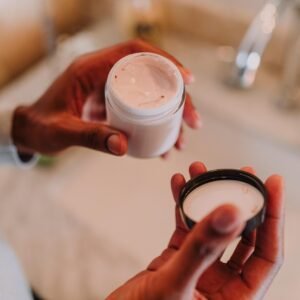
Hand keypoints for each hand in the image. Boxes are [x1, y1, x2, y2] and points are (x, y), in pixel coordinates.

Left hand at [12, 40, 199, 156]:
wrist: (32, 131)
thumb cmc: (41, 126)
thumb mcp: (62, 131)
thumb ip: (89, 136)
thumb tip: (123, 146)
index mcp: (91, 69)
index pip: (135, 53)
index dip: (165, 61)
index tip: (187, 81)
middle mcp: (105, 75)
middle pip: (151, 76)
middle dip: (177, 97)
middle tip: (193, 121)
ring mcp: (110, 90)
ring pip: (149, 94)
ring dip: (170, 115)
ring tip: (181, 138)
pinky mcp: (113, 105)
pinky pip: (140, 110)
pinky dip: (155, 125)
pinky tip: (163, 144)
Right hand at [107, 162, 283, 299]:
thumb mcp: (174, 286)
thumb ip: (202, 250)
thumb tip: (232, 214)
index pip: (267, 255)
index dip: (273, 218)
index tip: (272, 184)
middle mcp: (222, 286)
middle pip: (241, 236)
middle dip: (239, 201)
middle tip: (241, 173)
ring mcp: (199, 271)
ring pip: (211, 229)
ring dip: (206, 199)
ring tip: (201, 172)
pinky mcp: (178, 261)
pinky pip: (186, 228)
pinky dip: (182, 206)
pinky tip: (178, 185)